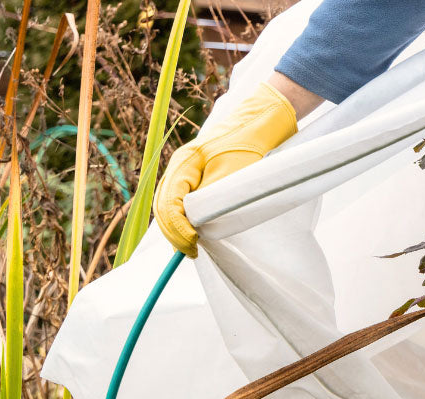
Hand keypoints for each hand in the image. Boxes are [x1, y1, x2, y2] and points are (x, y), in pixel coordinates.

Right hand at [152, 81, 298, 256]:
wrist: (261, 121)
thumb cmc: (250, 143)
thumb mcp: (233, 172)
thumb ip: (212, 197)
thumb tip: (196, 224)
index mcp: (184, 163)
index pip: (169, 202)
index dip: (178, 227)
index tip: (193, 243)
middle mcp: (179, 166)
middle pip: (164, 205)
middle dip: (175, 232)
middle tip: (191, 251)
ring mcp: (186, 170)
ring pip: (170, 204)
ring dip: (176, 227)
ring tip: (189, 247)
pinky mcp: (196, 175)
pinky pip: (181, 201)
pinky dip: (183, 219)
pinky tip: (193, 233)